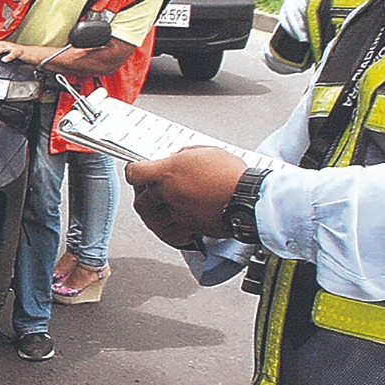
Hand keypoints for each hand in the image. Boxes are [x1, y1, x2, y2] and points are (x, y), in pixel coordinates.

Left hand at [0, 38, 28, 63]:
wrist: (32, 54)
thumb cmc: (17, 53)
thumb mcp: (5, 52)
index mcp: (2, 45)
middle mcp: (6, 45)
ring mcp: (13, 48)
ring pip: (3, 48)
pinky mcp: (20, 52)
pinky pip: (14, 54)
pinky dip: (8, 57)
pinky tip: (4, 60)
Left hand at [123, 147, 249, 246]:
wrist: (249, 199)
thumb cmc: (232, 175)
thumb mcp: (206, 151)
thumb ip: (184, 155)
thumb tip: (175, 158)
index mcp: (169, 171)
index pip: (135, 173)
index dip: (134, 171)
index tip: (138, 171)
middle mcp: (169, 194)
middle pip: (140, 200)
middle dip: (143, 196)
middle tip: (149, 190)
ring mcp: (178, 213)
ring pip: (151, 219)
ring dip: (153, 213)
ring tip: (161, 206)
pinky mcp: (189, 228)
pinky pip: (168, 233)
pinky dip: (167, 230)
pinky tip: (172, 222)